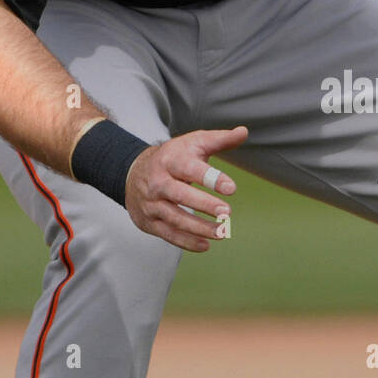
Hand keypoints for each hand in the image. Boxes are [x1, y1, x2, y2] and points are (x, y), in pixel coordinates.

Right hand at [124, 126, 247, 251]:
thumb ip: (219, 140)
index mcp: (170, 160)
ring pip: (175, 218)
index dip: (211, 178)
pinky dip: (187, 242)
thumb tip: (243, 132)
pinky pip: (168, 234)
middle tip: (226, 213)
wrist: (133, 172)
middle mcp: (158, 182)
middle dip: (204, 205)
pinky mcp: (149, 220)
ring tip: (222, 232)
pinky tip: (205, 244)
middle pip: (180, 194)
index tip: (231, 188)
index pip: (190, 169)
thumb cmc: (173, 157)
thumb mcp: (193, 143)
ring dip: (199, 228)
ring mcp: (152, 203)